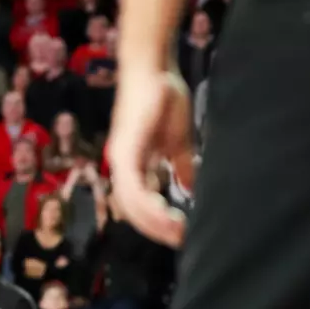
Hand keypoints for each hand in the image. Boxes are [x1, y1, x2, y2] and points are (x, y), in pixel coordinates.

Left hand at [106, 67, 192, 246]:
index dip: (156, 222)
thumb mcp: (177, 140)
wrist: (155, 67)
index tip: (180, 234)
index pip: (138, 203)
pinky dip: (149, 204)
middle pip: (131, 210)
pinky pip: (133, 186)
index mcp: (132, 163)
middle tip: (181, 241)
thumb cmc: (164, 97)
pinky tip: (167, 214)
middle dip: (156, 230)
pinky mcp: (125, 149)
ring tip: (178, 231)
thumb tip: (189, 188)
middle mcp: (121, 163)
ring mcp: (120, 157)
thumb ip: (180, 166)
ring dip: (154, 222)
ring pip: (130, 203)